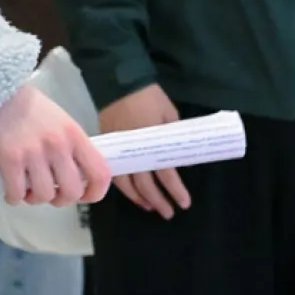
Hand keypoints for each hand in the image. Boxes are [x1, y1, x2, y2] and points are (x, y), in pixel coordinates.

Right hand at [0, 84, 110, 208]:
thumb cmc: (28, 107)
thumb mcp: (60, 121)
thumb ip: (69, 145)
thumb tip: (74, 174)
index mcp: (75, 135)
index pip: (100, 172)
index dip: (96, 192)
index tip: (85, 195)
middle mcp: (59, 145)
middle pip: (72, 191)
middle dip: (62, 199)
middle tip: (51, 193)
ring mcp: (34, 153)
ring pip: (44, 195)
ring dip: (35, 199)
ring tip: (27, 190)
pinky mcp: (10, 159)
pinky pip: (17, 193)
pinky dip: (14, 198)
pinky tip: (11, 191)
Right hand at [100, 82, 190, 218]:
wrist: (119, 81)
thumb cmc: (149, 96)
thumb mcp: (169, 113)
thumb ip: (173, 135)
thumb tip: (181, 156)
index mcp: (151, 143)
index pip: (166, 173)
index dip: (176, 190)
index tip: (184, 203)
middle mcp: (133, 151)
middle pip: (145, 184)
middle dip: (157, 200)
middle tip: (168, 213)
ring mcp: (118, 150)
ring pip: (126, 184)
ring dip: (139, 198)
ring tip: (150, 207)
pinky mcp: (109, 146)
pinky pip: (115, 173)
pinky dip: (123, 186)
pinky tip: (130, 192)